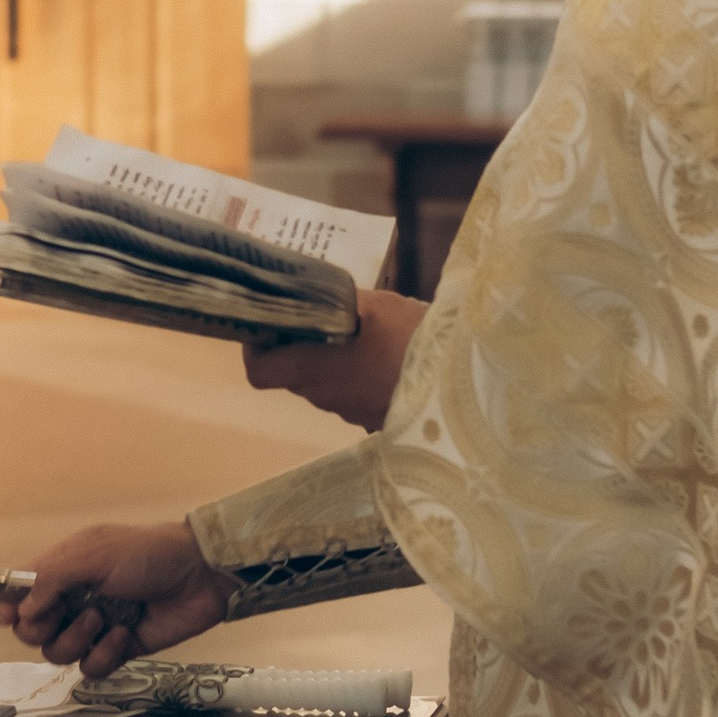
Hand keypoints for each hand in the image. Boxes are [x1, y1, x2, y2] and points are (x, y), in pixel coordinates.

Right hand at [0, 522, 233, 678]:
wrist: (201, 575)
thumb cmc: (147, 554)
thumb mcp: (95, 554)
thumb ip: (52, 578)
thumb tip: (21, 609)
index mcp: (62, 570)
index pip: (19, 594)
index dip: (6, 607)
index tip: (6, 616)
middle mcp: (72, 600)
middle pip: (30, 631)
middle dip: (40, 629)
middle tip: (63, 615)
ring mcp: (94, 628)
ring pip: (57, 653)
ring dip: (75, 639)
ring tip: (103, 618)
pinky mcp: (118, 650)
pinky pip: (91, 667)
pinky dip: (103, 654)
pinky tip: (124, 634)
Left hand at [241, 288, 427, 430]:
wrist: (461, 385)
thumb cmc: (411, 340)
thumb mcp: (375, 305)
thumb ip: (338, 301)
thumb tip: (318, 296)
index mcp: (313, 369)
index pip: (259, 372)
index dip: (256, 349)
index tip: (270, 325)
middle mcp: (324, 397)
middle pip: (293, 375)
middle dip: (299, 347)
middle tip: (321, 317)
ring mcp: (350, 413)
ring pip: (325, 386)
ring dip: (332, 362)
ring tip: (359, 334)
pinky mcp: (376, 420)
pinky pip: (353, 396)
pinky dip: (357, 377)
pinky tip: (383, 356)